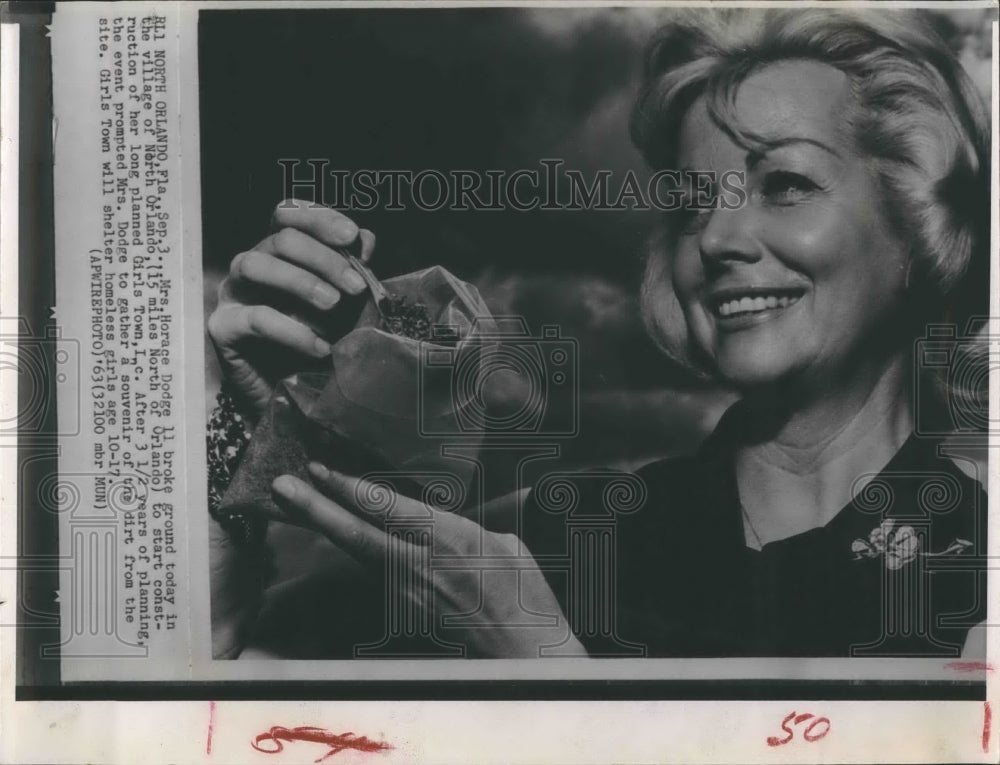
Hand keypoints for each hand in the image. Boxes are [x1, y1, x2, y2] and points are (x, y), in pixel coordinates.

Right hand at [207, 200, 375, 420]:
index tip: (351, 235)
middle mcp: (251, 264)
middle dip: (323, 258)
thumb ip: (353, 271)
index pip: (288, 215)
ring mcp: (232, 293)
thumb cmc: (316, 341)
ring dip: (300, 282)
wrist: (289, 395)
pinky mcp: (223, 327)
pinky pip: (254, 318)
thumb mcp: (344, 305)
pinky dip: (292, 330)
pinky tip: (320, 346)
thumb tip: (366, 240)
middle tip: (354, 287)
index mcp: (278, 253)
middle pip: (280, 239)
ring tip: (333, 305)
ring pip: (256, 265)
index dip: (318, 218)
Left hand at [270, 463, 585, 657]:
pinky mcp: (403, 612)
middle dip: (314, 508)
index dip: (349, 488)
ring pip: (356, 554)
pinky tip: (336, 534)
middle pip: (354, 534)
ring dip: (325, 527)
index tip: (321, 469)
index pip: (387, 509)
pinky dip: (352, 550)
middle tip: (282, 487)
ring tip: (295, 504)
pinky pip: (372, 572)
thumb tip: (465, 508)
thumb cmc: (526, 598)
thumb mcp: (510, 545)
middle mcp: (420, 565)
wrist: (522, 656)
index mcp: (450, 540)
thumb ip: (476, 523)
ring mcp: (406, 592)